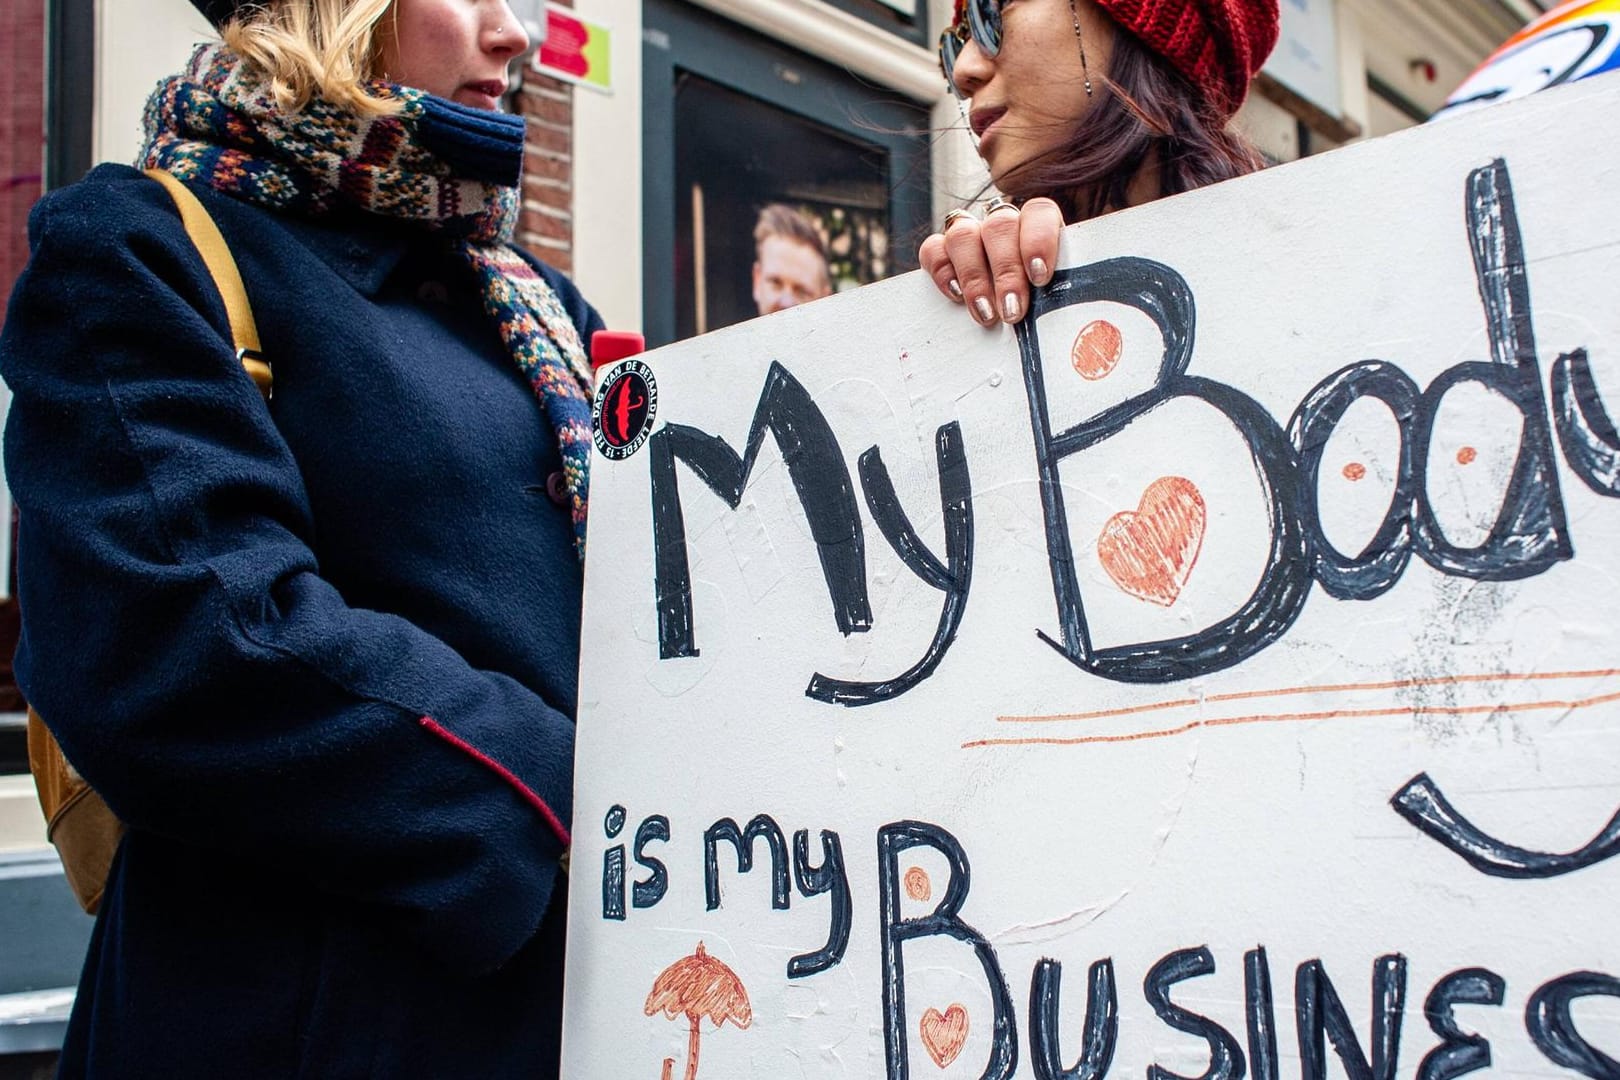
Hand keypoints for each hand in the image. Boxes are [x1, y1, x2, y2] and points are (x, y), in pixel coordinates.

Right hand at [918, 197, 1063, 325]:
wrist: (1011, 318)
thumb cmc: (1046, 302)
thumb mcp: (1063, 290)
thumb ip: (1070, 288)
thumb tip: (1098, 311)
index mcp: (1039, 224)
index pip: (1038, 212)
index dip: (1038, 240)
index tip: (1039, 277)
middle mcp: (1003, 224)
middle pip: (999, 227)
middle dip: (1005, 271)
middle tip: (1012, 310)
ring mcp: (971, 235)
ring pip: (963, 234)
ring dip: (974, 276)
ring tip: (986, 314)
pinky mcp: (943, 252)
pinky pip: (934, 248)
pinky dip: (942, 270)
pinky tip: (956, 295)